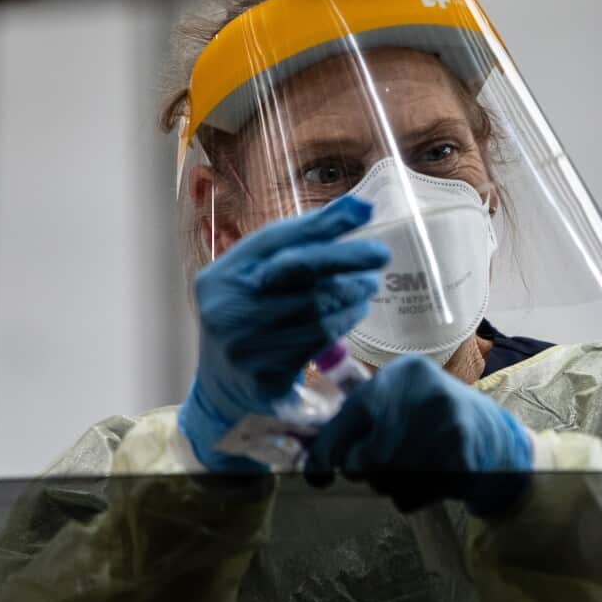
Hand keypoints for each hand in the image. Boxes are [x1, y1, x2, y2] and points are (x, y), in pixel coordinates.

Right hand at [179, 196, 389, 471]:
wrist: (223, 393)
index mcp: (220, 276)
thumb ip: (295, 250)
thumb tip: (360, 209)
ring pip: (316, 308)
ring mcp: (243, 344)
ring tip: (368, 286)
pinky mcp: (265, 375)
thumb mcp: (255, 283)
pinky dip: (344, 322)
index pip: (275, 239)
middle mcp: (226, 307)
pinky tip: (355, 313)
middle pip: (298, 269)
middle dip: (346, 257)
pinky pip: (318, 340)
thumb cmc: (249, 323)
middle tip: (380, 255)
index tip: (365, 211)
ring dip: (352, 294)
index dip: (323, 222)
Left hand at [305, 355, 532, 515]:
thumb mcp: (402, 406)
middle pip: (365, 458)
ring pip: (386, 480)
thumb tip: (308, 456)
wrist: (501, 444)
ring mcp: (447, 422)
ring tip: (419, 469)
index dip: (326, 451)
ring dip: (393, 486)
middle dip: (367, 471)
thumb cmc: (436, 427)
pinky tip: (436, 482)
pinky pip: (412, 497)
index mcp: (403, 373)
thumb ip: (357, 422)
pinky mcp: (463, 457)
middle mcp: (424, 390)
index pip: (349, 416)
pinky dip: (417, 498)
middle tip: (384, 467)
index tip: (318, 475)